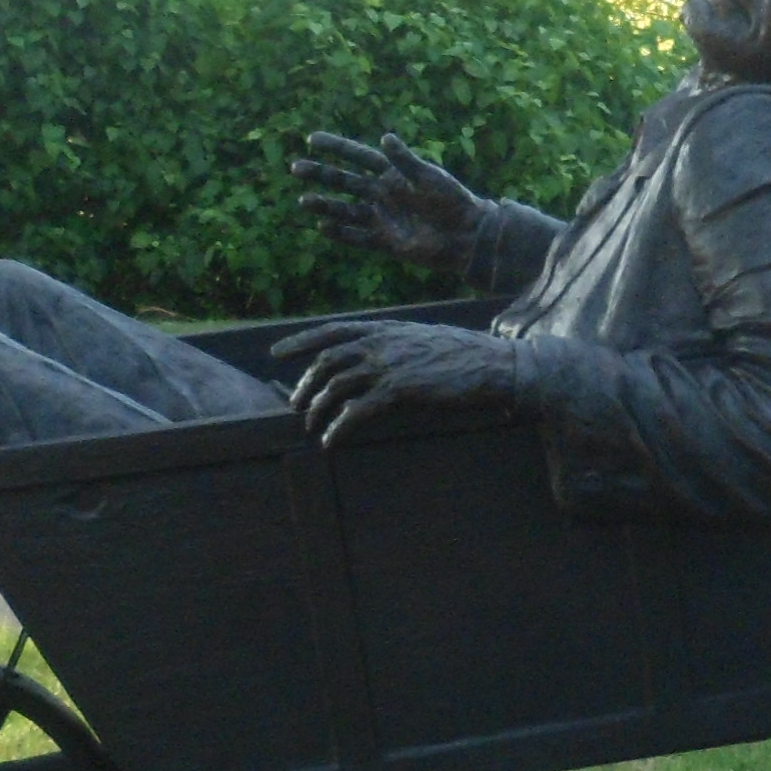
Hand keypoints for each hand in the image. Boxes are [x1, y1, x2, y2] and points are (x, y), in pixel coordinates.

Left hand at [273, 319, 522, 448]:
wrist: (494, 365)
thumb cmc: (465, 355)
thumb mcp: (423, 339)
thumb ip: (396, 345)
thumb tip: (375, 360)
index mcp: (386, 328)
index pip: (332, 329)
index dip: (300, 340)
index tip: (276, 351)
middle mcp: (382, 342)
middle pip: (326, 360)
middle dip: (305, 383)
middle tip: (296, 404)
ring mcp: (389, 364)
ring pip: (335, 386)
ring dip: (317, 409)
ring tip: (311, 427)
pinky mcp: (399, 390)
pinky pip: (356, 411)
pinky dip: (338, 428)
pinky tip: (331, 442)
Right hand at [292, 131, 484, 271]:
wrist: (466, 235)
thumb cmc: (452, 200)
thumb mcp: (428, 176)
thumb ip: (405, 160)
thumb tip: (384, 138)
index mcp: (392, 174)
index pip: (358, 156)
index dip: (336, 147)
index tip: (312, 139)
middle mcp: (382, 194)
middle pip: (344, 182)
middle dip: (320, 175)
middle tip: (296, 168)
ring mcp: (381, 218)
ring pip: (345, 210)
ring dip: (324, 205)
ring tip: (303, 200)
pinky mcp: (385, 242)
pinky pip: (357, 237)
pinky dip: (340, 234)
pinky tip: (322, 227)